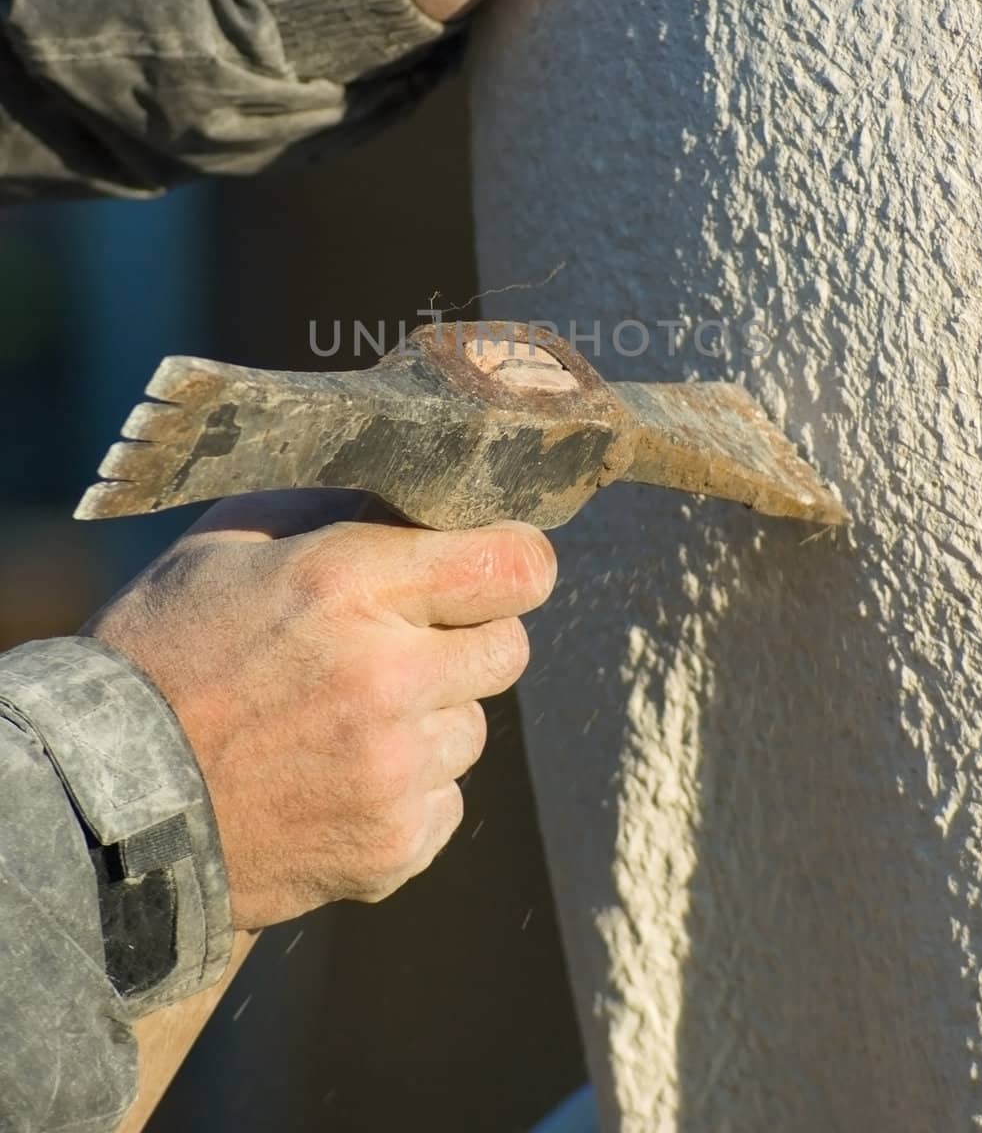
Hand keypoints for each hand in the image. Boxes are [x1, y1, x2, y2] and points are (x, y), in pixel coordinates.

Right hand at [85, 491, 555, 927]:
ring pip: (474, 727)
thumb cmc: (164, 651)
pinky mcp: (391, 846)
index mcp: (349, 582)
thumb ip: (339, 507)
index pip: (515, 563)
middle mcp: (386, 675)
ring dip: (430, 718)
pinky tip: (336, 775)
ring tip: (344, 719)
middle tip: (401, 643)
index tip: (496, 563)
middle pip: (510, 646)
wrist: (104, 801)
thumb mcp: (233, 540)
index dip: (515, 560)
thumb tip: (424, 497)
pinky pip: (446, 801)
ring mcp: (393, 770)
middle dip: (467, 637)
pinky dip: (407, 789)